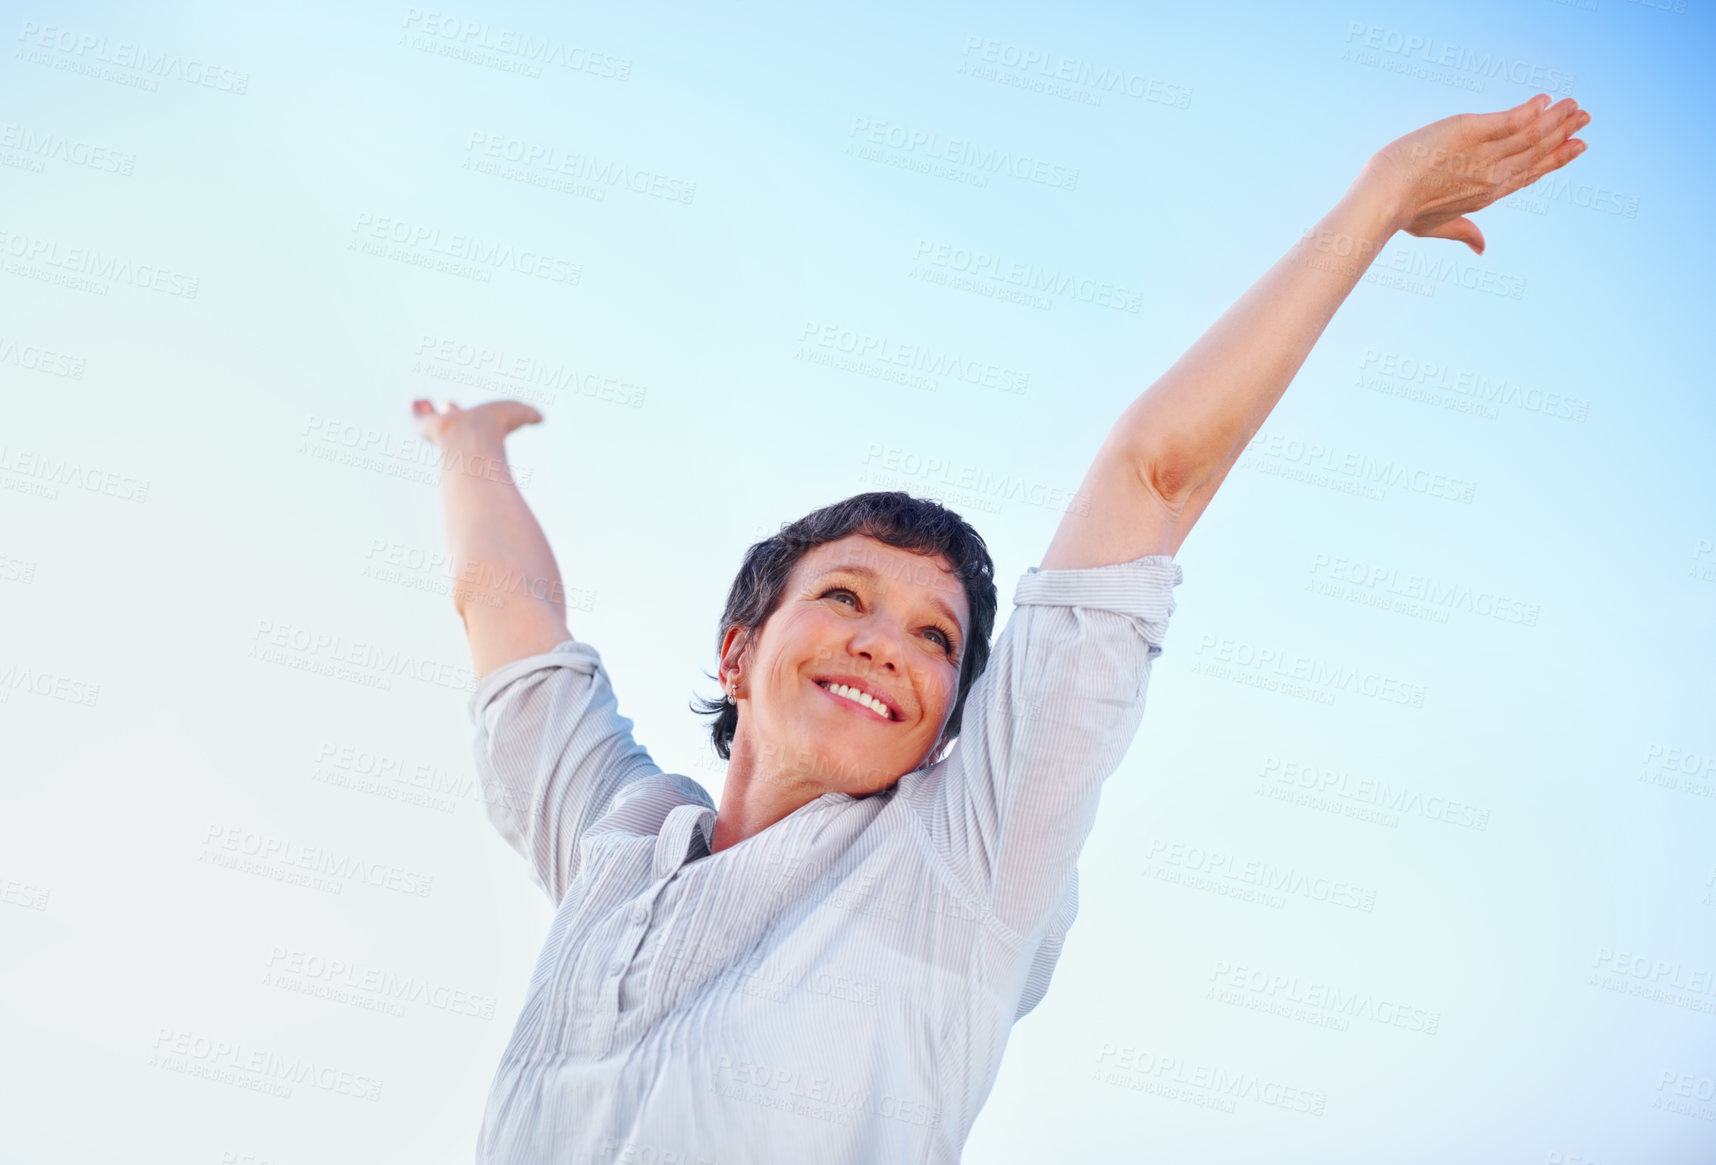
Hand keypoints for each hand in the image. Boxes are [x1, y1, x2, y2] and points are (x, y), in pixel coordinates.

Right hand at [410, 398, 542, 447]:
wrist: (473, 440)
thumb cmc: (497, 428)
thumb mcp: (521, 414)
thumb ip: (530, 415)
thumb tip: (541, 418)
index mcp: (480, 429)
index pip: (477, 423)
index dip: (477, 416)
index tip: (483, 414)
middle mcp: (461, 432)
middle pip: (455, 420)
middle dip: (452, 412)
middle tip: (448, 405)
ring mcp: (442, 430)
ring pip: (433, 420)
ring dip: (428, 411)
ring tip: (421, 403)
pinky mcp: (426, 428)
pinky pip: (418, 419)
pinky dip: (416, 411)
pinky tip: (416, 402)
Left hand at [1364, 94, 1591, 254]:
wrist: (1384, 198)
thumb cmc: (1401, 214)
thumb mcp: (1435, 228)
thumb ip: (1464, 232)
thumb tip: (1482, 249)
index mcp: (1487, 195)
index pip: (1530, 174)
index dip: (1556, 160)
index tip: (1577, 147)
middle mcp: (1493, 175)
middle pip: (1537, 152)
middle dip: (1564, 134)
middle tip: (1585, 117)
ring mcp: (1485, 154)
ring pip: (1531, 134)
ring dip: (1556, 118)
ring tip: (1574, 104)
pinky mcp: (1472, 132)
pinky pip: (1511, 119)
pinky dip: (1531, 109)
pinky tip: (1546, 100)